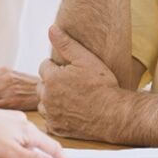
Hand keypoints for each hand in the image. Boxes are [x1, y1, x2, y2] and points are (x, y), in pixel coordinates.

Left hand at [0, 97, 75, 157]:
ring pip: (19, 145)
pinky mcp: (1, 121)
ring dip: (9, 157)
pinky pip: (9, 140)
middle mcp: (23, 124)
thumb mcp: (10, 153)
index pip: (53, 148)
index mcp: (28, 131)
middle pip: (32, 148)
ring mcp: (12, 121)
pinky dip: (3, 150)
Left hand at [38, 25, 127, 142]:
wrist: (115, 114)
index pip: (44, 66)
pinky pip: (49, 118)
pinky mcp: (56, 128)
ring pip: (43, 101)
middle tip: (73, 84)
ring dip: (52, 98)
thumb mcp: (86, 59)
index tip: (72, 71)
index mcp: (52, 78)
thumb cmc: (103, 85)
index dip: (58, 67)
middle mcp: (47, 97)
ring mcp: (51, 114)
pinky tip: (71, 111)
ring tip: (72, 97)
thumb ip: (66, 43)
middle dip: (53, 82)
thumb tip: (51, 28)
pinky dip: (56, 115)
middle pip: (42, 84)